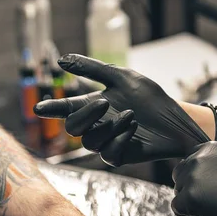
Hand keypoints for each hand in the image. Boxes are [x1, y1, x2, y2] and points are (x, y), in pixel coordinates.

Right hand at [33, 54, 208, 165]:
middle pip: (73, 128)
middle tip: (103, 103)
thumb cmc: (150, 99)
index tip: (39, 107)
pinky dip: (120, 138)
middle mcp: (96, 126)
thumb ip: (93, 69)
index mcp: (93, 106)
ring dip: (109, 126)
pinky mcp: (120, 156)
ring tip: (131, 115)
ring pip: (90, 141)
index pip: (66, 108)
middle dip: (85, 115)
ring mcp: (106, 143)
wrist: (177, 119)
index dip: (52, 108)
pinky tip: (134, 127)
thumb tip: (61, 59)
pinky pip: (108, 154)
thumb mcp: (123, 77)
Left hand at [171, 142, 216, 215]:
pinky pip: (176, 206)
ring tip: (209, 203)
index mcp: (208, 148)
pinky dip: (187, 212)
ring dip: (189, 198)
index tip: (207, 182)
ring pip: (178, 189)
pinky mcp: (188, 196)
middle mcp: (196, 159)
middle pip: (179, 172)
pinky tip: (203, 212)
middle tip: (206, 195)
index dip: (196, 173)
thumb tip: (206, 164)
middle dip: (189, 184)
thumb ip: (216, 159)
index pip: (189, 158)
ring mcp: (191, 178)